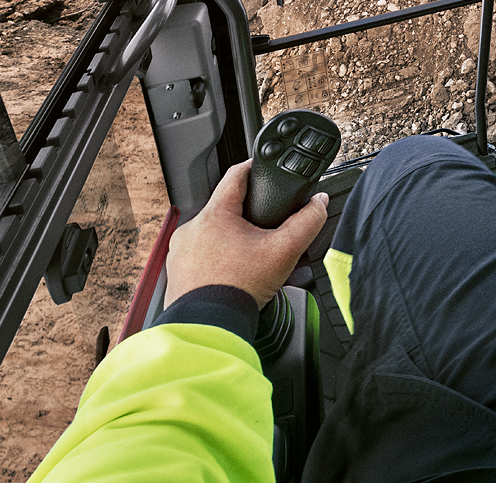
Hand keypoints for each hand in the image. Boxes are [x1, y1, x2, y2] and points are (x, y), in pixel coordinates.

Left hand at [165, 160, 330, 307]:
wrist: (210, 326)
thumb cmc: (239, 289)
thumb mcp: (284, 251)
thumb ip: (306, 222)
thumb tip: (318, 203)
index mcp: (215, 214)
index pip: (236, 175)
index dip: (254, 168)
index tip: (263, 168)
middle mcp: (192, 228)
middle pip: (226, 210)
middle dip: (248, 218)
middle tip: (266, 231)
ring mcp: (181, 251)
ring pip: (212, 236)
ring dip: (232, 242)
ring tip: (252, 260)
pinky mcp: (177, 272)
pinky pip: (200, 258)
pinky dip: (217, 262)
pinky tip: (234, 276)